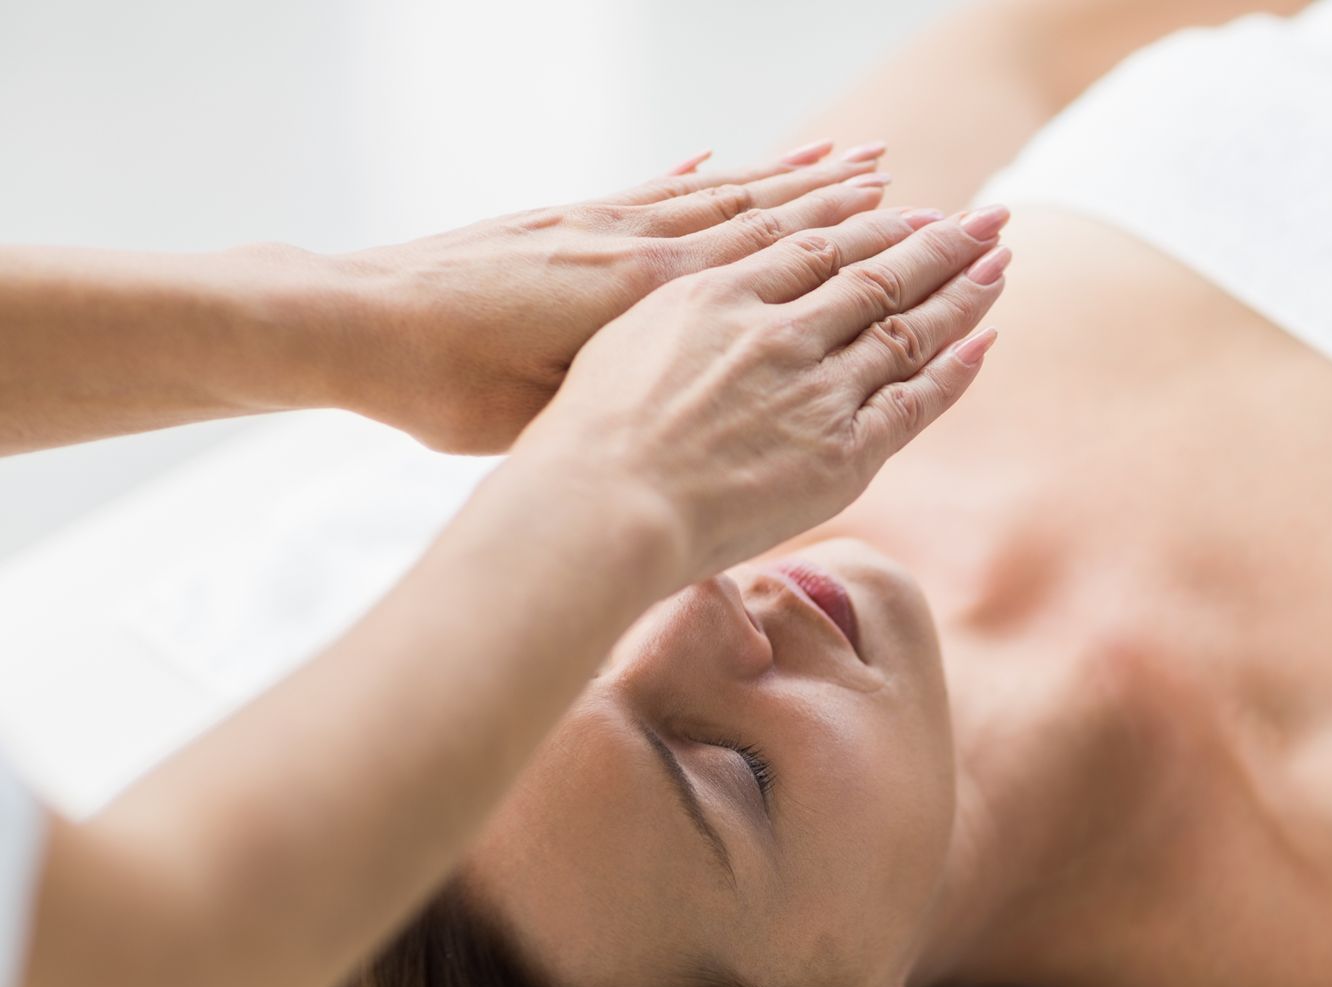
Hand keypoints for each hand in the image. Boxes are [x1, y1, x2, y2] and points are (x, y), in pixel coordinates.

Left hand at [323, 141, 892, 453]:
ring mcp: (596, 225)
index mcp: (644, 298)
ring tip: (840, 159)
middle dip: (832, 198)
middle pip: (755, 215)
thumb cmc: (452, 390)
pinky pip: (649, 191)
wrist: (357, 325)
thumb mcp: (556, 410)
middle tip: (897, 178)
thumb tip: (700, 394)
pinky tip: (722, 160)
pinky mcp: (560, 219)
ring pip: (712, 195)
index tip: (900, 221)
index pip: (765, 260)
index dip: (837, 241)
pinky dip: (696, 176)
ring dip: (780, 178)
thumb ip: (634, 389)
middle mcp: (632, 246)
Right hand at [517, 204, 1013, 584]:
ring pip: (906, 326)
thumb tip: (701, 323)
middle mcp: (777, 330)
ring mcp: (814, 388)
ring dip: (961, 287)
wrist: (602, 501)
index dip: (868, 229)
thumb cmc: (587, 440)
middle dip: (937, 242)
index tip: (905, 212)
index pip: (814, 250)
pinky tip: (987, 336)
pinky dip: (955, 366)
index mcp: (719, 295)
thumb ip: (678, 324)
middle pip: (875, 273)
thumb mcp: (624, 347)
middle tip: (985, 217)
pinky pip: (915, 399)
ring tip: (999, 257)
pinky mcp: (841, 451)